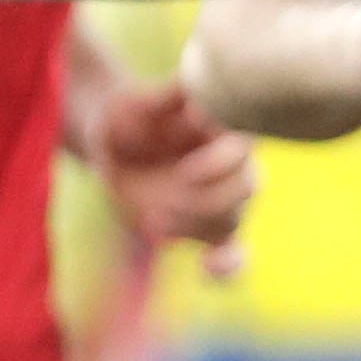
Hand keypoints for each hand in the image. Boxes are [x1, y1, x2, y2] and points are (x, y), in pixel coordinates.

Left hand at [89, 74, 258, 277]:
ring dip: (193, 227)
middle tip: (158, 204)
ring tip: (153, 220)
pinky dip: (230, 266)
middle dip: (202, 201)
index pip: (246, 146)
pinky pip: (234, 251)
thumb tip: (194, 89)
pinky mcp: (208, 225)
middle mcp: (231, 162)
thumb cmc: (125, 117)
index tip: (183, 171)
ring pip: (233, 219)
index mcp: (222, 126)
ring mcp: (222, 196)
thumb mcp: (134, 103)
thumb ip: (164, 98)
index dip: (220, 163)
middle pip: (247, 187)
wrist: (113, 146)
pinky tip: (209, 271)